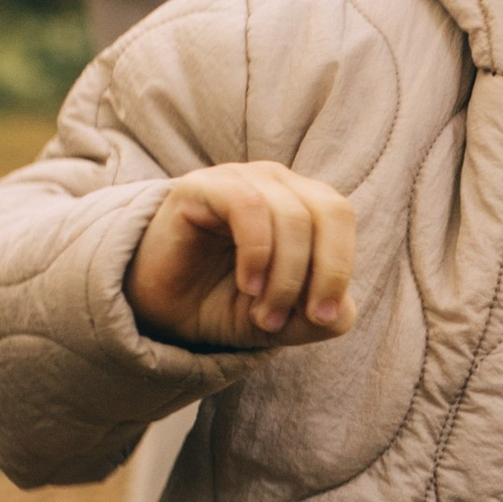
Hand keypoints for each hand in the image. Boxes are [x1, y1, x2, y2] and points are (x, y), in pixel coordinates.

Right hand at [125, 162, 356, 353]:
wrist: (159, 311)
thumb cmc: (224, 305)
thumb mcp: (282, 322)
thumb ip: (320, 319)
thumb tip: (343, 310)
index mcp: (302, 205)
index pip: (339, 217)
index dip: (339, 268)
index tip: (322, 318)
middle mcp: (275, 183)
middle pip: (327, 210)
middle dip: (322, 272)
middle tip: (296, 318)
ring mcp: (239, 179)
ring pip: (290, 215)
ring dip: (285, 276)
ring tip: (264, 314)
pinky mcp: (202, 186)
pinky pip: (248, 206)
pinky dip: (258, 252)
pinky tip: (248, 285)